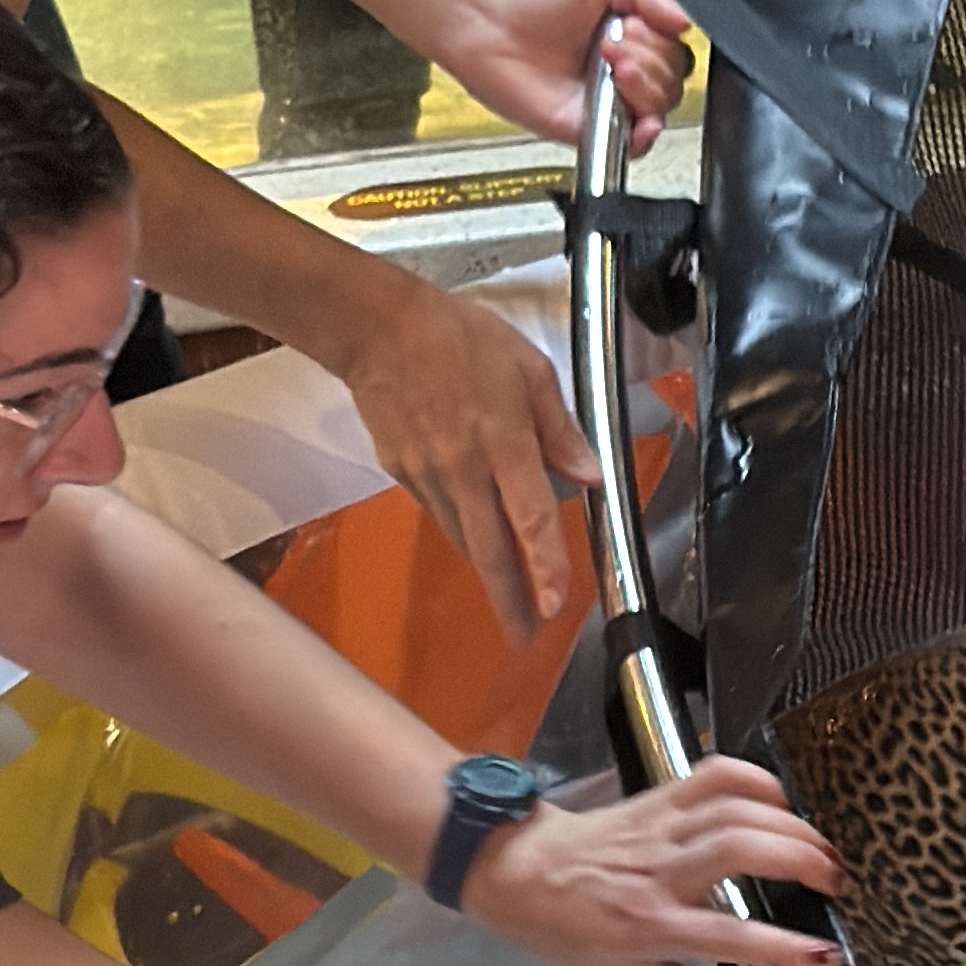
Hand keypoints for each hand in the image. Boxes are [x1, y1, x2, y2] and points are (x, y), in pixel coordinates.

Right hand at [316, 261, 594, 632]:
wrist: (377, 329)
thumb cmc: (456, 338)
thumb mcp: (529, 369)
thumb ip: (559, 428)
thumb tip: (588, 473)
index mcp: (500, 440)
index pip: (529, 516)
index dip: (545, 565)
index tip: (557, 603)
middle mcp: (462, 468)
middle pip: (488, 549)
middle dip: (510, 599)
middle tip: (527, 635)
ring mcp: (427, 476)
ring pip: (462, 538)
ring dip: (488, 574)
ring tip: (511, 604)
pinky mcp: (402, 475)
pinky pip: (441, 515)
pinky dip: (463, 536)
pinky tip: (479, 544)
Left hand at [443, 0, 686, 159]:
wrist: (491, 25)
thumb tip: (685, 21)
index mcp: (636, 38)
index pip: (677, 52)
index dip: (663, 42)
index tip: (634, 25)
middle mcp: (627, 72)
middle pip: (674, 82)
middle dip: (651, 60)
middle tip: (614, 42)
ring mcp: (610, 102)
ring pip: (660, 110)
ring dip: (645, 86)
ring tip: (611, 63)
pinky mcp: (590, 128)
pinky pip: (633, 145)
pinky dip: (644, 135)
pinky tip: (639, 117)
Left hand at [458, 749, 843, 965]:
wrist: (516, 872)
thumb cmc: (569, 931)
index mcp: (652, 926)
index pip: (728, 937)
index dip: (782, 946)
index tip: (827, 955)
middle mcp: (659, 872)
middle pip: (741, 849)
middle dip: (802, 859)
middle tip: (838, 882)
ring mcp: (660, 828)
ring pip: (735, 808)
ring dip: (791, 824)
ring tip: (823, 849)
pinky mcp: (658, 796)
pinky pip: (714, 774)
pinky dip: (757, 779)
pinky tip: (781, 801)